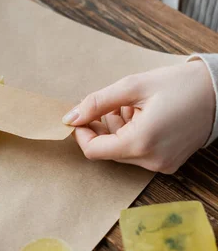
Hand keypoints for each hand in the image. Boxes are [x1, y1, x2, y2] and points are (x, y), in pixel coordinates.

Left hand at [62, 60, 215, 172]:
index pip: (93, 150)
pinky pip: (138, 153)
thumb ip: (97, 103)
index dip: (81, 132)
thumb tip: (70, 118)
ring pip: (122, 151)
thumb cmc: (181, 85)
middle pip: (107, 150)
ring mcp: (161, 165)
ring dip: (118, 130)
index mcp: (141, 143)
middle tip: (114, 103)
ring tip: (134, 107)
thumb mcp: (133, 87)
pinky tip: (144, 116)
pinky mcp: (168, 164)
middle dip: (102, 127)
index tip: (81, 115)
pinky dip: (133, 136)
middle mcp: (151, 161)